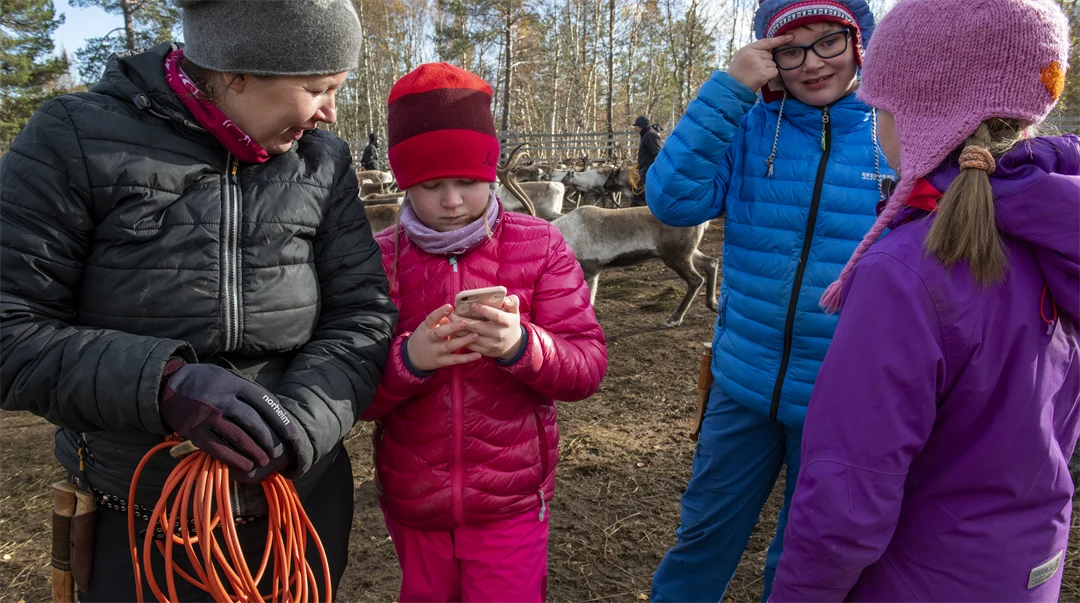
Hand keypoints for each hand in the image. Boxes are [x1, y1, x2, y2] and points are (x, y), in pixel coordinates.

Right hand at [159, 361, 297, 483]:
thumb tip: (276, 411)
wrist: (169, 385)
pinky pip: (218, 448)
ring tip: (265, 461)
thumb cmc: (208, 383)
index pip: (264, 402)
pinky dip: (234, 459)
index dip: (280, 420)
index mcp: (234, 383)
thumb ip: (248, 392)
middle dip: (269, 440)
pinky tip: (246, 465)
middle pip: (253, 422)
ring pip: (238, 437)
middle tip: (278, 452)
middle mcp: (221, 398)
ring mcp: (206, 415)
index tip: (292, 435)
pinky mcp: (193, 431)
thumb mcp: (228, 377)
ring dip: (254, 451)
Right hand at [406, 305, 482, 371]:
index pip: (431, 318)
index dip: (440, 312)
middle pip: (439, 333)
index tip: (450, 307)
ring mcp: (436, 351)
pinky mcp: (442, 361)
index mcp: (426, 328)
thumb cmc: (424, 337)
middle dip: (452, 328)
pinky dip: (467, 358)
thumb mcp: (427, 326)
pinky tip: (478, 355)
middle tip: (465, 323)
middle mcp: (430, 339)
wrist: (413, 357)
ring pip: (449, 346)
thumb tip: (455, 308)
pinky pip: (455, 360)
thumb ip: (439, 319)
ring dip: (463, 341)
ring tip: (475, 335)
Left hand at [455, 295, 523, 359]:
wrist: (513, 344)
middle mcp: (500, 334)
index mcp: (507, 322)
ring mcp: (493, 344)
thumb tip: (504, 299)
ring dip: (458, 331)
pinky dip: (461, 339)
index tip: (472, 305)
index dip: (484, 310)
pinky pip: (471, 346)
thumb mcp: (514, 311)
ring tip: (448, 322)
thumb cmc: (510, 323)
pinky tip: (453, 332)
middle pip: (478, 327)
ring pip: (472, 337)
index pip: (495, 315)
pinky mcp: (486, 352)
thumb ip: (512, 302)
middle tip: (451, 314)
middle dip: (463, 321)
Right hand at [727, 34, 794, 91]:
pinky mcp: (763, 73)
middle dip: (765, 62)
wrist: (732, 88)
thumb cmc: (738, 74)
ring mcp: (758, 63)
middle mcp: (753, 54)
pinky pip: (774, 71)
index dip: (779, 39)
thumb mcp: (742, 57)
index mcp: (747, 49)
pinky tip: (760, 79)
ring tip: (755, 75)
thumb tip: (771, 49)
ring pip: (773, 64)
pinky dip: (770, 76)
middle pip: (770, 55)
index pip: (766, 42)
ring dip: (767, 70)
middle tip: (754, 70)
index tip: (790, 36)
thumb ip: (755, 51)